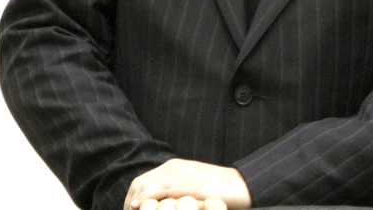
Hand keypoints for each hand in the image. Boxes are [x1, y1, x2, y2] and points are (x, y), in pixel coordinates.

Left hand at [124, 159, 250, 209]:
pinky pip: (158, 190)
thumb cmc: (220, 191)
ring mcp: (180, 173)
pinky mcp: (187, 183)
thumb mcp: (192, 189)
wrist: (243, 185)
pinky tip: (141, 209)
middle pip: (139, 183)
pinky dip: (146, 200)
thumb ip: (175, 193)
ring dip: (134, 203)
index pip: (142, 182)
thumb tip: (158, 206)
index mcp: (174, 167)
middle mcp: (174, 167)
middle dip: (129, 202)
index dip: (131, 199)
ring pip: (145, 186)